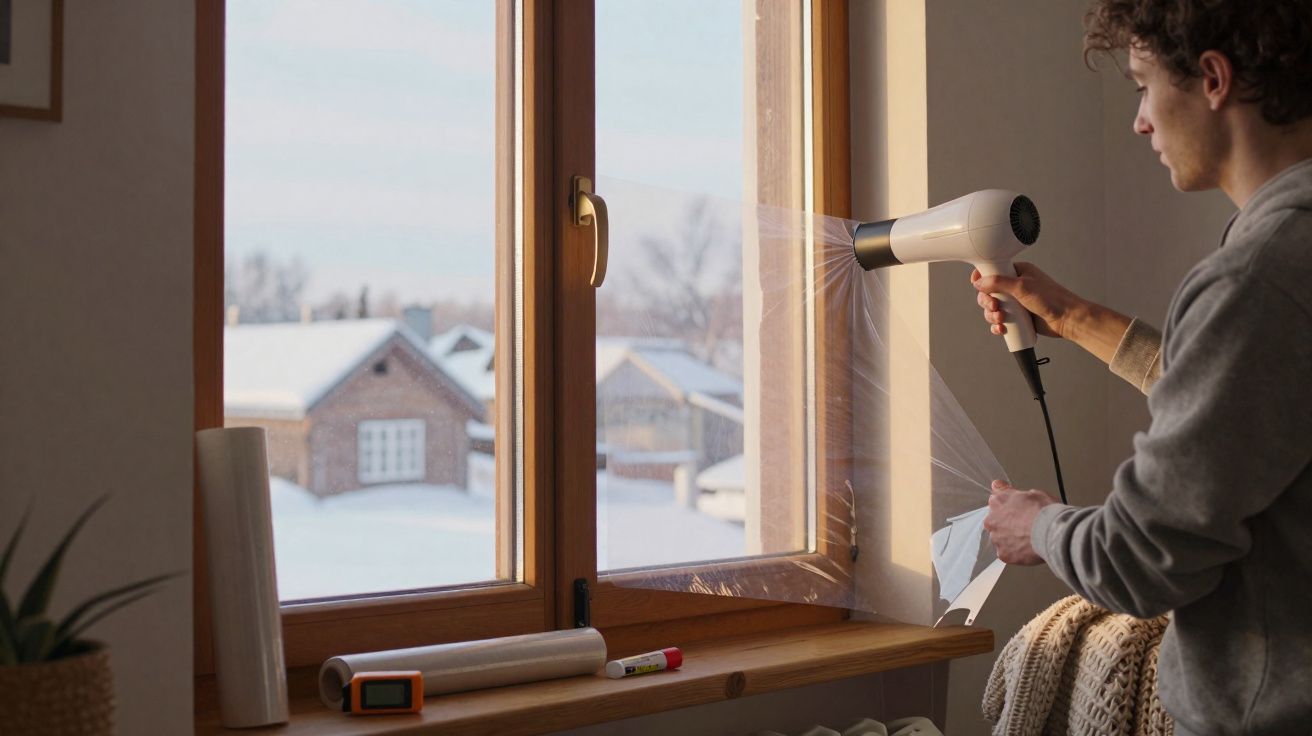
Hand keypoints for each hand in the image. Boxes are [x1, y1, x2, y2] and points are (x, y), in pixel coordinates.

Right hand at [971, 262, 1085, 339]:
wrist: (1067, 319)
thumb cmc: (1052, 299)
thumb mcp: (1022, 286)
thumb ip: (998, 282)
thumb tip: (979, 283)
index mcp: (1017, 272)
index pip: (993, 270)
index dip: (982, 278)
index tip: (978, 285)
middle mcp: (1015, 286)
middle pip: (989, 292)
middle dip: (987, 301)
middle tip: (994, 306)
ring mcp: (1016, 302)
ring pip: (993, 308)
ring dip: (992, 316)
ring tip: (1001, 319)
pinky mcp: (1017, 317)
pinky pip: (1000, 321)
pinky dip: (997, 325)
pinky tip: (1002, 328)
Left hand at [984, 480, 1059, 565]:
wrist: (1052, 533)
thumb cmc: (1044, 512)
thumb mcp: (1031, 493)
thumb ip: (1009, 491)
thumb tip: (997, 484)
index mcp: (997, 502)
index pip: (996, 502)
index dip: (1009, 506)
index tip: (1016, 509)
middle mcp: (992, 521)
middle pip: (997, 522)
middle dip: (1008, 523)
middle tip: (1026, 525)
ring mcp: (997, 539)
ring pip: (1001, 538)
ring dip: (1011, 539)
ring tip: (1029, 538)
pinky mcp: (1004, 554)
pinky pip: (1008, 553)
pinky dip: (1016, 552)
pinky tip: (1028, 548)